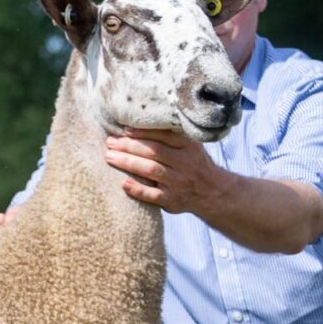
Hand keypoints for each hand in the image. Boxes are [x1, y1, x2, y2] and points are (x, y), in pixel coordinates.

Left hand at [104, 128, 227, 214]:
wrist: (213, 191)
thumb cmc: (192, 164)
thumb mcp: (189, 146)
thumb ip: (170, 137)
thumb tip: (137, 123)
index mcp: (188, 146)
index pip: (165, 136)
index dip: (144, 132)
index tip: (125, 130)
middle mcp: (185, 163)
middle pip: (154, 152)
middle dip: (129, 146)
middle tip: (110, 143)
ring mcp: (178, 182)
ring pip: (151, 170)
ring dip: (128, 163)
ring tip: (109, 157)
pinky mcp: (172, 200)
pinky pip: (153, 195)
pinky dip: (137, 190)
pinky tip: (123, 183)